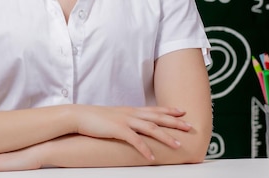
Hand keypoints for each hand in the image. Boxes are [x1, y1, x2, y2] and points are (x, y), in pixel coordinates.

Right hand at [73, 105, 191, 160]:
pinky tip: (152, 157)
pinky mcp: (117, 129)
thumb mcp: (113, 117)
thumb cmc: (94, 118)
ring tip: (178, 145)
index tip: (183, 111)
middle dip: (175, 122)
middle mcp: (130, 113)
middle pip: (157, 117)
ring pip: (150, 128)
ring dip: (165, 137)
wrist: (78, 116)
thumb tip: (133, 126)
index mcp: (130, 110)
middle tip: (189, 127)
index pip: (154, 109)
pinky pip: (134, 140)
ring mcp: (124, 121)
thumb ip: (125, 120)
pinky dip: (144, 149)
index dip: (169, 110)